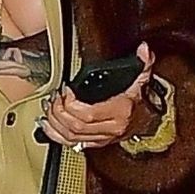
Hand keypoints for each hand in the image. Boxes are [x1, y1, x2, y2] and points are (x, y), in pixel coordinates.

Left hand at [41, 42, 156, 149]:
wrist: (146, 122)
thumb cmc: (140, 102)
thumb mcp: (142, 80)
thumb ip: (142, 63)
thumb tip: (143, 49)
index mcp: (120, 112)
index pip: (88, 114)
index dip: (71, 104)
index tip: (65, 90)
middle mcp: (110, 129)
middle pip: (76, 127)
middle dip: (59, 112)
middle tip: (54, 98)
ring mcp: (101, 138)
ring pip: (70, 137)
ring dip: (54, 123)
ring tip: (48, 108)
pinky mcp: (94, 143)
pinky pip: (70, 144)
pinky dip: (55, 135)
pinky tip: (47, 125)